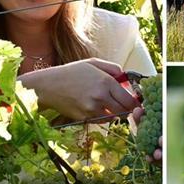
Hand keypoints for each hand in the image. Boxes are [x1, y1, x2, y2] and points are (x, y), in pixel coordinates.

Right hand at [18, 58, 140, 120]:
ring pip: (113, 117)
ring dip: (113, 113)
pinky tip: (95, 108)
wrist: (49, 86)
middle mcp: (101, 96)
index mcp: (106, 81)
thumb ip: (113, 69)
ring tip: (107, 105)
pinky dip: (102, 117)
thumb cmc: (71, 72)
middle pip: (124, 111)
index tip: (135, 103)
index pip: (129, 99)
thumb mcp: (93, 63)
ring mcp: (92, 109)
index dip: (134, 103)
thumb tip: (126, 78)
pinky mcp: (85, 118)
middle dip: (126, 109)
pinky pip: (100, 121)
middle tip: (124, 106)